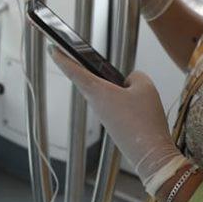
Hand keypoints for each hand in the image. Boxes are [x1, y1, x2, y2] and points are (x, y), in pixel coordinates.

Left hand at [49, 46, 183, 195]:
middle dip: (88, 69)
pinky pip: (112, 105)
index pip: (74, 71)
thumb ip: (135, 76)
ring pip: (102, 93)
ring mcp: (103, 116)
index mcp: (98, 91)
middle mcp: (96, 104)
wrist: (151, 153)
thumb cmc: (145, 119)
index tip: (51, 48)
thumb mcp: (145, 87)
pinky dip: (119, 99)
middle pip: (88, 81)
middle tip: (82, 54)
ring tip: (122, 79)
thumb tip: (128, 82)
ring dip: (108, 85)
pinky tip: (132, 100)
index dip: (62, 58)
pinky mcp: (112, 125)